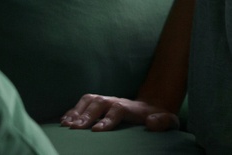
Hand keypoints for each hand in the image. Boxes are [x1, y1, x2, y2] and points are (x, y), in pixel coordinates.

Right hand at [60, 94, 178, 131]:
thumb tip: (152, 122)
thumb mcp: (168, 120)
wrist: (152, 105)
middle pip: (100, 103)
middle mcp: (117, 101)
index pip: (118, 110)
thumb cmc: (158, 116)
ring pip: (90, 100)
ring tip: (66, 124)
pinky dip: (73, 110)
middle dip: (87, 115)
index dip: (107, 119)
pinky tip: (64, 121)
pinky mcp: (100, 103)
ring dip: (77, 111)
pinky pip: (84, 103)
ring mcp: (108, 100)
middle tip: (75, 129)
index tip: (96, 131)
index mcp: (133, 108)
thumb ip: (163, 121)